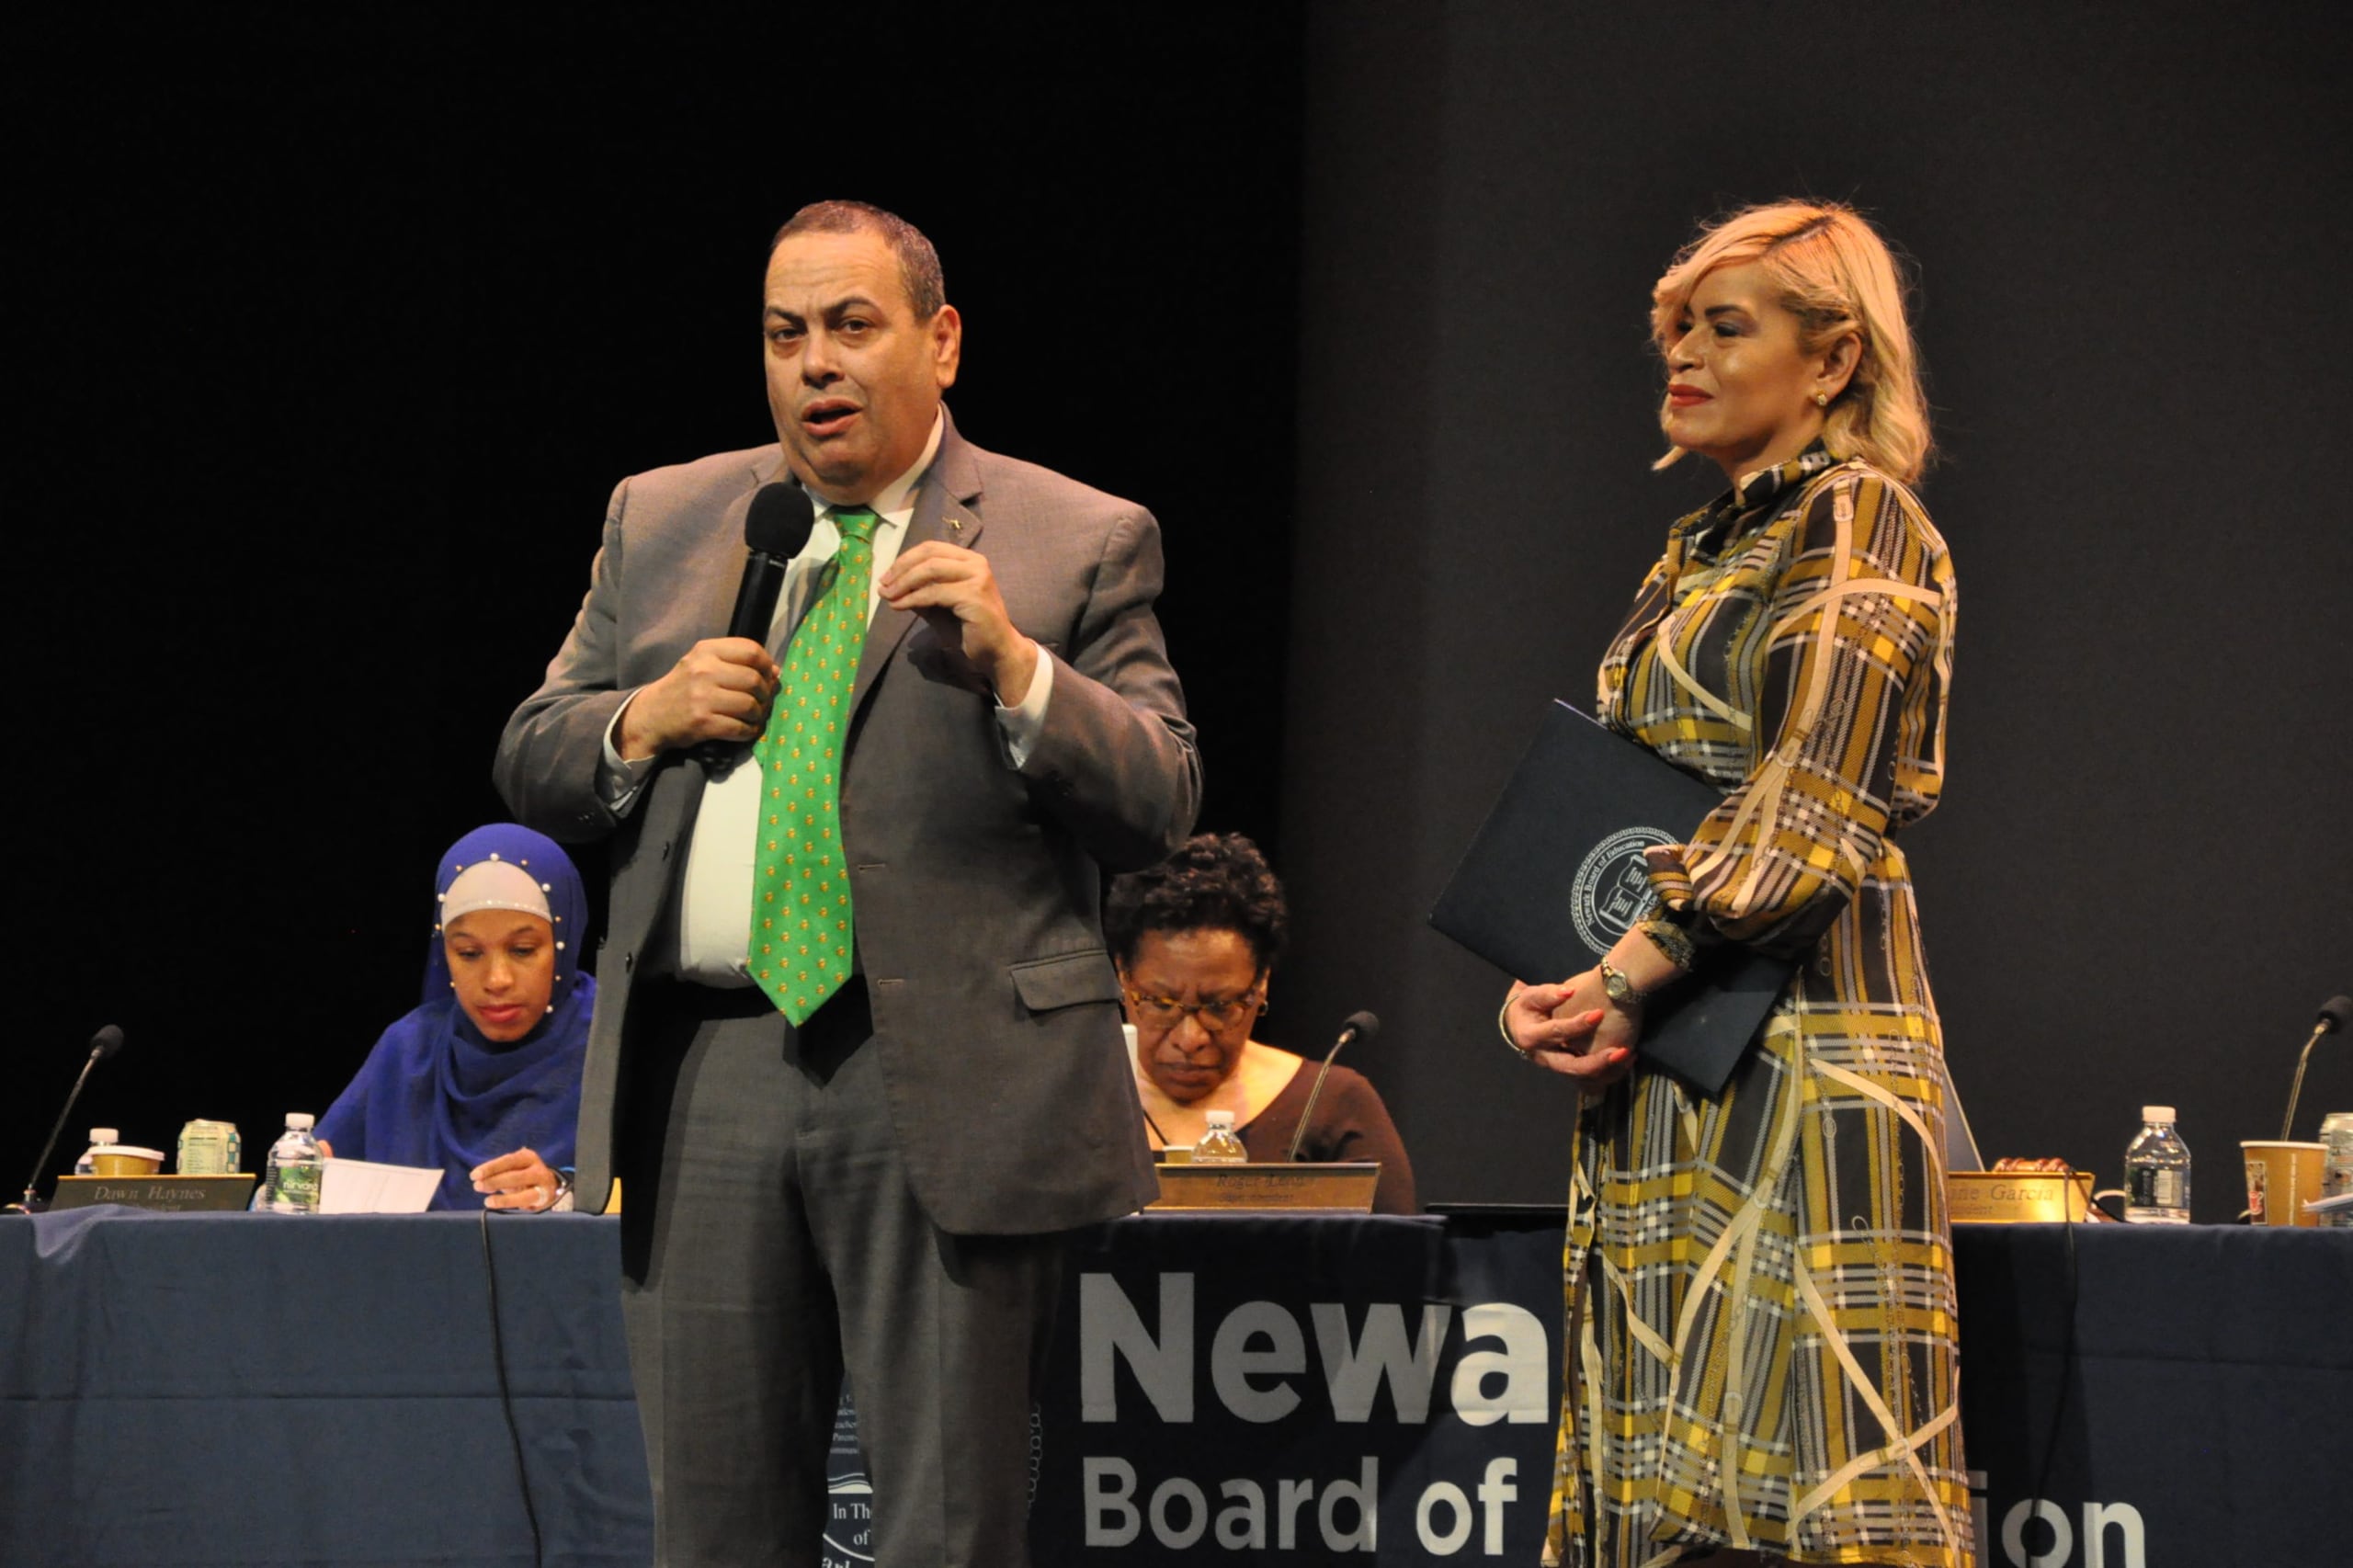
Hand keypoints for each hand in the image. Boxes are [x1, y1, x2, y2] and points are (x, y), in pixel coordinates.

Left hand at [472, 1149, 563, 1211]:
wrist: (549, 1186)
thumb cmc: (524, 1176)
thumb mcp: (514, 1169)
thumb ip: (498, 1173)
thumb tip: (479, 1180)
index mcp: (528, 1157)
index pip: (508, 1161)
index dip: (491, 1168)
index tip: (474, 1175)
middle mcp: (538, 1170)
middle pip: (516, 1176)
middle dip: (495, 1181)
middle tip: (477, 1186)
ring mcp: (543, 1186)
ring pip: (524, 1193)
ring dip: (504, 1198)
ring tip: (487, 1201)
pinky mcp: (544, 1199)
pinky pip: (527, 1203)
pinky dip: (511, 1204)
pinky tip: (498, 1205)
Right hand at [617, 638, 779, 758]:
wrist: (652, 715)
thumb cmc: (684, 687)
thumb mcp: (703, 664)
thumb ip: (736, 662)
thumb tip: (776, 671)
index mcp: (706, 650)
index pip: (751, 650)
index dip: (766, 664)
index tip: (768, 676)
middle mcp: (704, 670)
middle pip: (754, 679)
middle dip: (765, 693)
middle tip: (762, 701)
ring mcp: (702, 697)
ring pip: (750, 705)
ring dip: (758, 715)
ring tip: (753, 716)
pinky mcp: (703, 722)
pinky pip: (740, 728)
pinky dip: (749, 731)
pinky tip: (745, 729)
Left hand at [878, 541, 1039, 703]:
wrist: (997, 652)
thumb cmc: (970, 630)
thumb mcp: (938, 607)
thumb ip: (920, 593)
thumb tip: (890, 586)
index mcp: (969, 560)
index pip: (931, 548)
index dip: (905, 559)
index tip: (886, 577)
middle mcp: (976, 563)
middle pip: (929, 554)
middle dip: (901, 568)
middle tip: (883, 585)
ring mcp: (977, 577)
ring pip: (930, 570)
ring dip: (904, 583)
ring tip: (888, 596)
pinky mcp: (974, 595)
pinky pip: (934, 593)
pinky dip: (912, 598)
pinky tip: (899, 606)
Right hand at [1505, 975, 1637, 1095]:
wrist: (1521, 1025)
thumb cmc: (1529, 1007)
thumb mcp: (1531, 997)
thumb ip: (1548, 994)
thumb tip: (1568, 991)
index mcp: (1531, 1037)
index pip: (1557, 1032)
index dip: (1577, 1024)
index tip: (1599, 1013)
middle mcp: (1544, 1058)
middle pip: (1571, 1067)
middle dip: (1597, 1062)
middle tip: (1621, 1051)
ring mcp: (1557, 1069)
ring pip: (1583, 1080)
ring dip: (1608, 1070)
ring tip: (1629, 1055)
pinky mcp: (1568, 1074)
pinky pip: (1590, 1083)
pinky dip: (1609, 1074)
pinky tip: (1626, 1062)